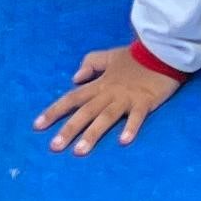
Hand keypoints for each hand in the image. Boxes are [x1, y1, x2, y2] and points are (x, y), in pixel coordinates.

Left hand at [37, 47, 180, 152]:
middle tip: (54, 147)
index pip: (73, 98)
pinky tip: (124, 141)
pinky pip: (137, 116)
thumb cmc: (136, 56)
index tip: (37, 126)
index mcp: (100, 84)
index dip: (55, 111)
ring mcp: (127, 98)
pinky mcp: (145, 102)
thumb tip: (75, 78)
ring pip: (106, 117)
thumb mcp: (110, 55)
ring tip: (80, 151)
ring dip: (93, 134)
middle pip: (85, 112)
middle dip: (69, 129)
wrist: (163, 49)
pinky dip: (131, 127)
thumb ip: (91, 63)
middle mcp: (109, 93)